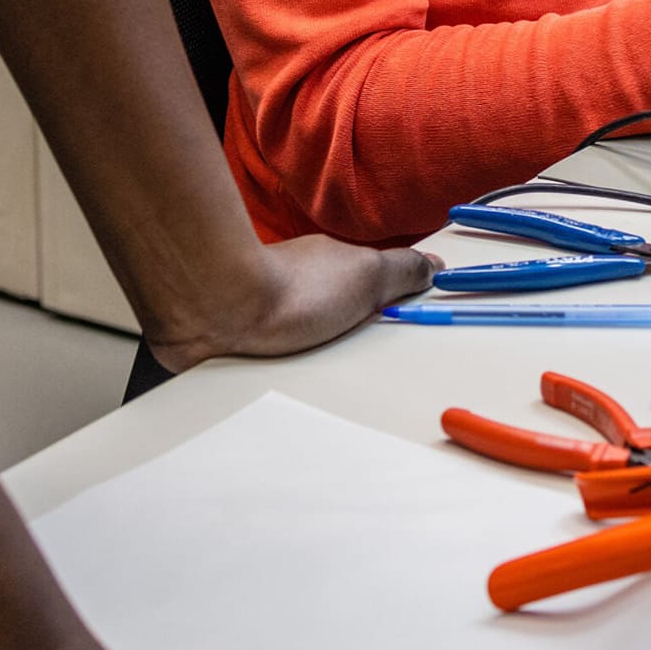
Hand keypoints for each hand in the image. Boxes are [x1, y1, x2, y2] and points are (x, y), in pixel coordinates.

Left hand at [147, 234, 435, 372]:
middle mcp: (297, 284)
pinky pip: (270, 360)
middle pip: (336, 313)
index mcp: (330, 265)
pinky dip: (282, 369)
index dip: (386, 305)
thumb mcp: (367, 275)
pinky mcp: (238, 342)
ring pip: (302, 338)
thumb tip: (433, 264)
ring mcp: (264, 310)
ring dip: (315, 355)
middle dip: (352, 336)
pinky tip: (289, 384)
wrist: (217, 313)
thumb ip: (401, 270)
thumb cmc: (290, 292)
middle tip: (366, 361)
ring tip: (328, 378)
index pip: (368, 283)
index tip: (400, 328)